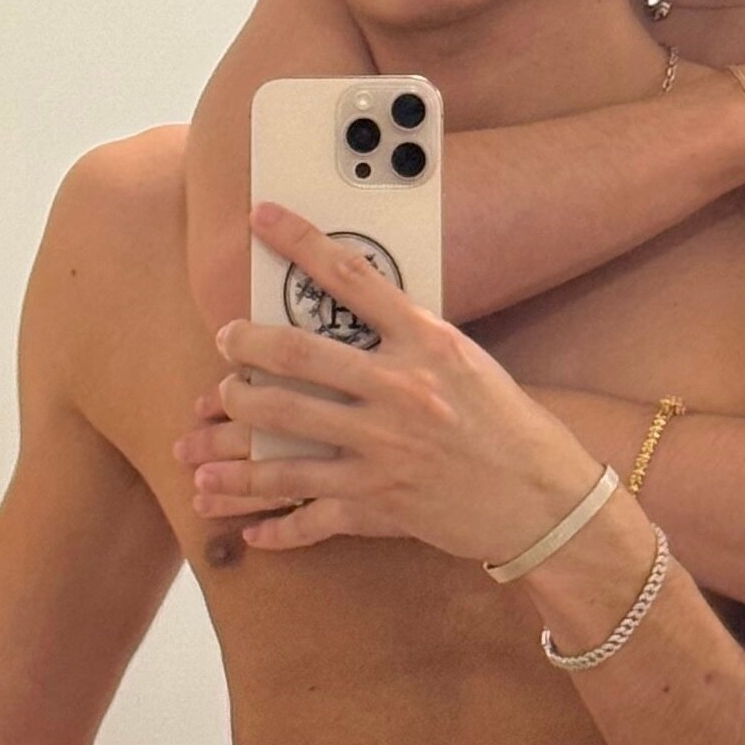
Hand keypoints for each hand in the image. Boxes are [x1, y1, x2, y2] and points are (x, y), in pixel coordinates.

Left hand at [183, 204, 607, 559]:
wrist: (544, 501)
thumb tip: (350, 316)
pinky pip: (307, 518)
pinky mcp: (377, 508)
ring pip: (281, 443)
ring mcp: (382, 455)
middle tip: (226, 343)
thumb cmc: (507, 425)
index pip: (352, 278)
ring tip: (199, 441)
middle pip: (296, 360)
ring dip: (229, 443)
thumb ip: (409, 339)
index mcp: (425, 345)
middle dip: (244, 348)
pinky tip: (244, 528)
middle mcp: (398, 394)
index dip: (300, 241)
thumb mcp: (464, 361)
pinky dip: (271, 527)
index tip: (262, 216)